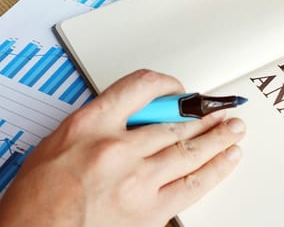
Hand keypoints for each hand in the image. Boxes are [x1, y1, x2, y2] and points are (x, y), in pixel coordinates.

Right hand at [0, 70, 245, 226]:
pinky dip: (217, 168)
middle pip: (175, 122)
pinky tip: (229, 158)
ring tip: (234, 129)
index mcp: (89, 125)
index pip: (141, 87)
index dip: (167, 84)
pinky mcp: (149, 211)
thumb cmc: (38, 198)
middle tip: (222, 109)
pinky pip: (193, 184)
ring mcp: (136, 180)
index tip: (180, 90)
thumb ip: (103, 122)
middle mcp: (115, 149)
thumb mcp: (61, 142)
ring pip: (190, 149)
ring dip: (218, 137)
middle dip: (205, 114)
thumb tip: (141, 114)